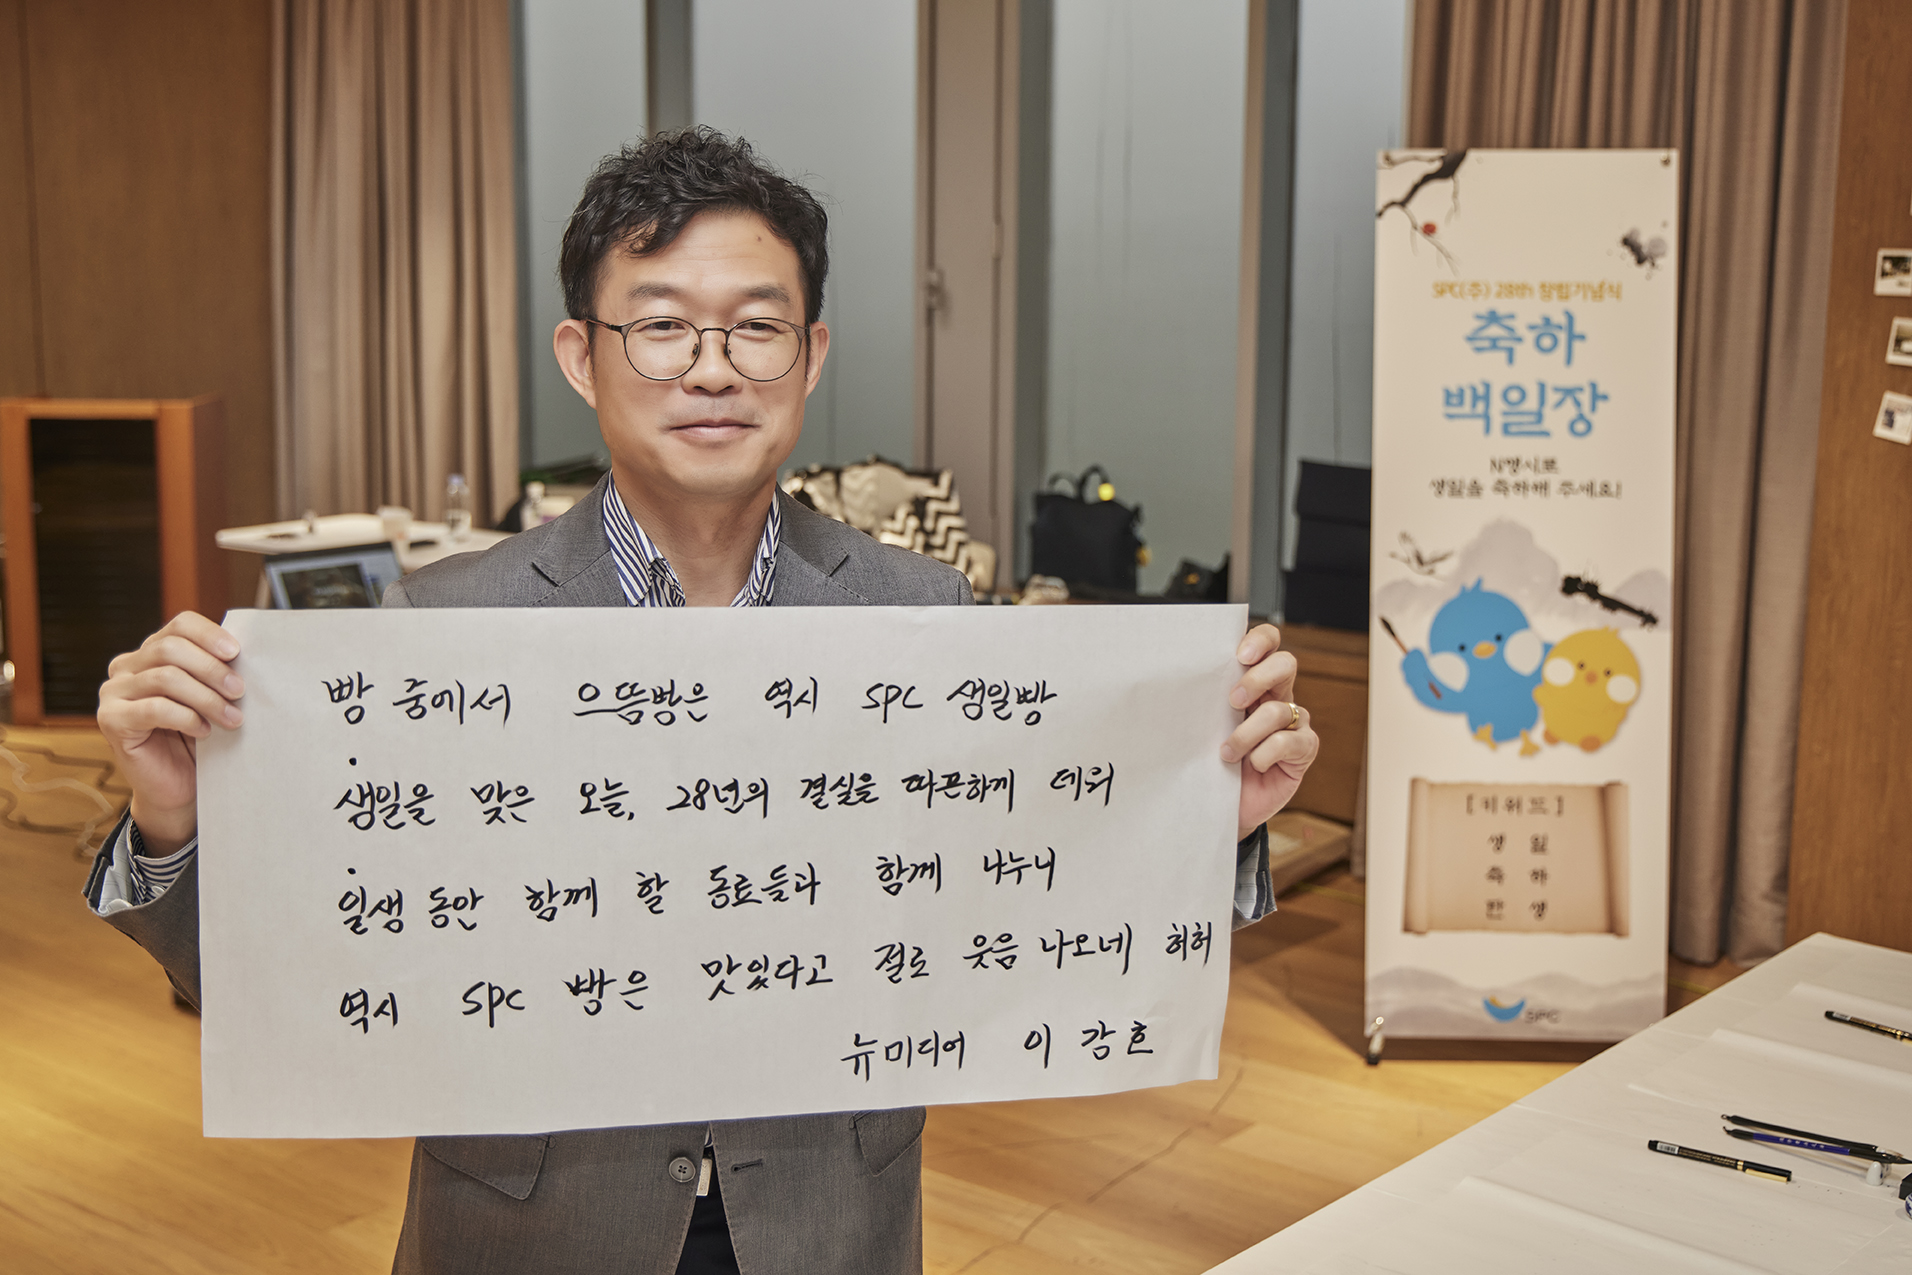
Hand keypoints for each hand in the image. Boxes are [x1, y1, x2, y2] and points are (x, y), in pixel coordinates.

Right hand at [97, 611, 243, 855]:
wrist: (180, 787)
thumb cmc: (200, 738)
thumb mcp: (212, 697)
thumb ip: (218, 672)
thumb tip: (245, 653)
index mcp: (152, 652)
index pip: (180, 625)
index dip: (209, 635)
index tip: (237, 652)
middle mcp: (127, 667)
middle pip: (170, 649)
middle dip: (211, 669)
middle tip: (239, 690)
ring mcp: (114, 693)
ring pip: (164, 678)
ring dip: (205, 697)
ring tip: (231, 717)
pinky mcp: (111, 720)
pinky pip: (153, 709)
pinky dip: (185, 717)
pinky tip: (204, 731)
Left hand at [1220, 623, 1318, 840]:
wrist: (1222, 803)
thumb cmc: (1211, 760)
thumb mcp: (1207, 726)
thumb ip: (1208, 701)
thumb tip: (1183, 678)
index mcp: (1255, 682)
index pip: (1268, 643)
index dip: (1260, 641)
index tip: (1239, 655)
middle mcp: (1278, 696)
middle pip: (1285, 664)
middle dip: (1257, 678)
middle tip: (1232, 701)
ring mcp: (1295, 723)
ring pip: (1278, 710)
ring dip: (1246, 733)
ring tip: (1226, 752)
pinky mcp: (1304, 749)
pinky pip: (1288, 742)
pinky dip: (1264, 754)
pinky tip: (1252, 765)